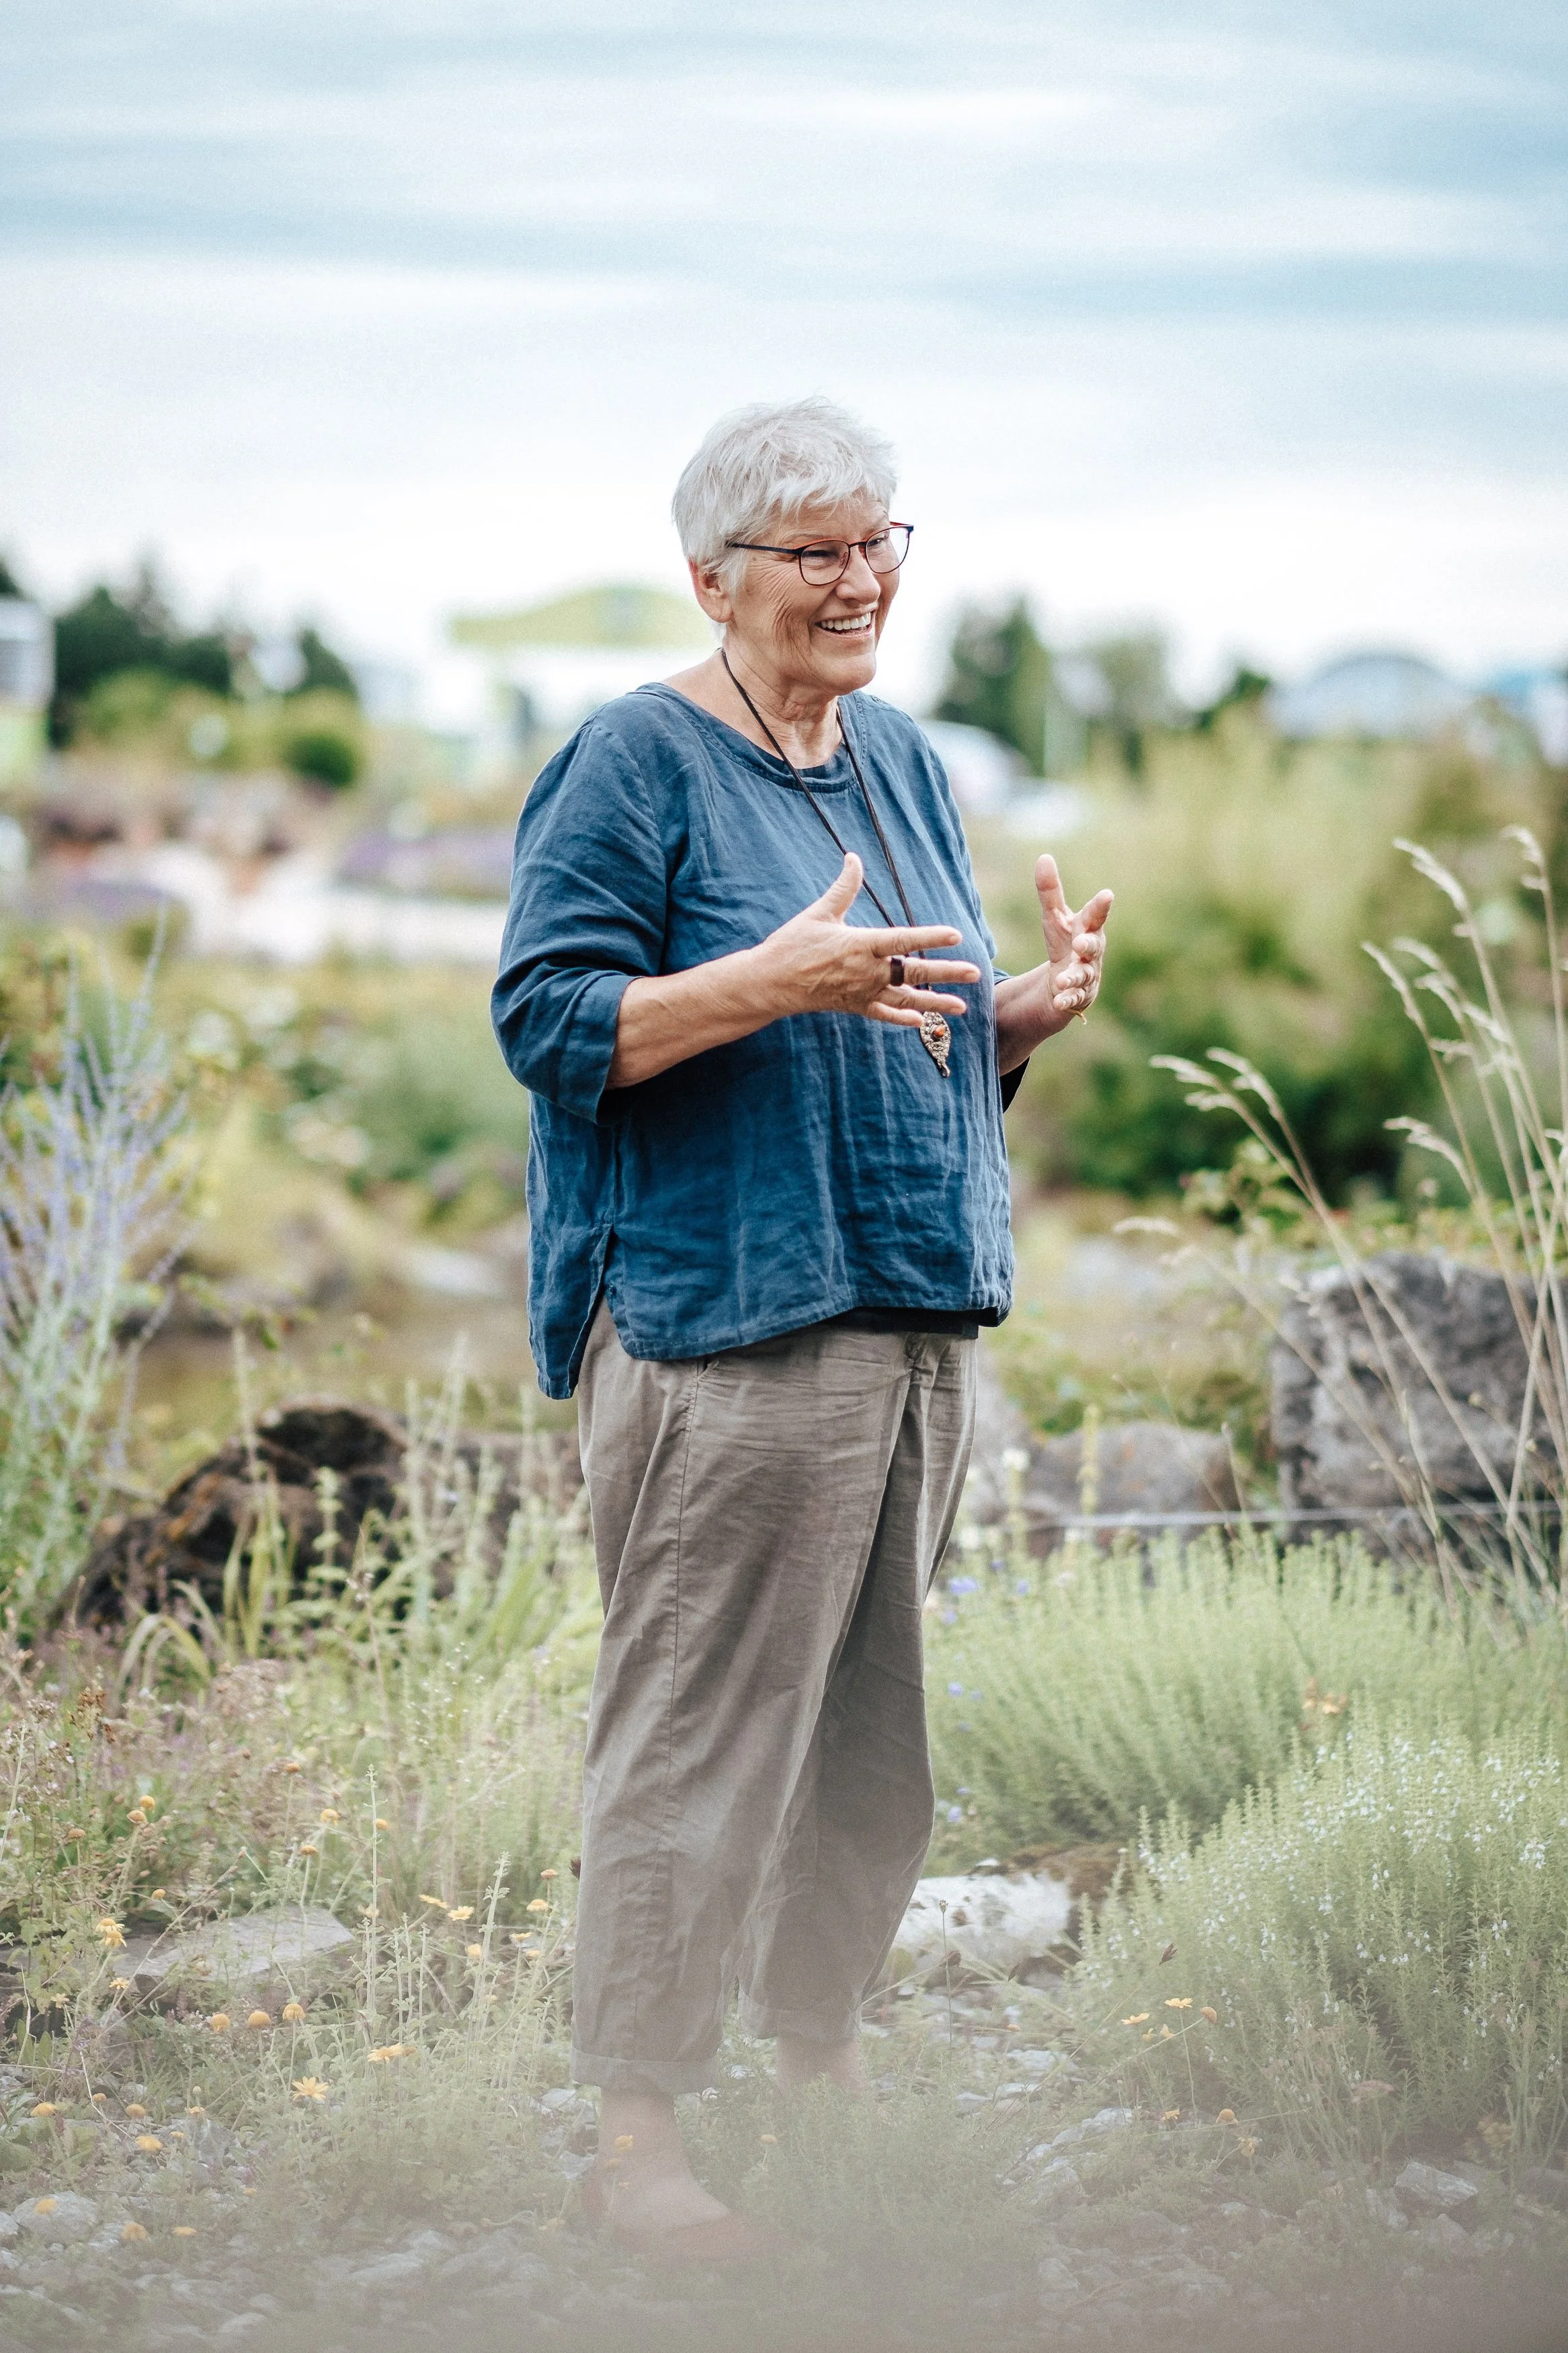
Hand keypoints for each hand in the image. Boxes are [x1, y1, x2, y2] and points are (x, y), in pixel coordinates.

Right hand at [757, 853, 979, 1031]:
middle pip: (914, 972)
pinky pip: (884, 1014)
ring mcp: (862, 992)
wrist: (771, 983)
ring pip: (906, 999)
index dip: (930, 936)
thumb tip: (853, 857)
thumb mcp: (819, 912)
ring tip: (961, 1007)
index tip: (956, 935)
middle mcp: (867, 972)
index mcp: (860, 944)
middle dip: (946, 973)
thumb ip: (843, 887)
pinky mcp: (854, 1006)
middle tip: (975, 973)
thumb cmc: (793, 944)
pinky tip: (921, 1022)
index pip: (903, 940)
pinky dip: (904, 1019)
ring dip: (935, 1003)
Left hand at [1035, 854, 1111, 1026]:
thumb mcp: (1055, 917)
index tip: (1107, 895)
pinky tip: (1059, 1001)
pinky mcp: (1079, 995)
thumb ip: (1050, 891)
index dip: (1101, 906)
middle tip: (1081, 943)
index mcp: (1088, 928)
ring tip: (1062, 979)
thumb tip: (1044, 856)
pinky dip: (1067, 999)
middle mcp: (1091, 952)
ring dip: (1074, 976)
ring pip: (1083, 975)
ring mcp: (1087, 974)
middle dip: (1089, 944)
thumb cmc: (1065, 942)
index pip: (1095, 915)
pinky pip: (1074, 998)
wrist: (1067, 979)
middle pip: (1094, 946)